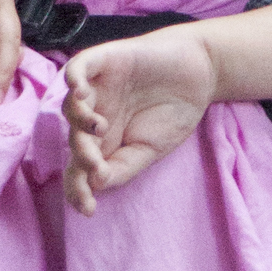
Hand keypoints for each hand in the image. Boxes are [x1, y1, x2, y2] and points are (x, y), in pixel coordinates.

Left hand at [62, 32, 220, 212]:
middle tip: (99, 167)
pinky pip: (77, 69)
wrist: (200, 72)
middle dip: (82, 157)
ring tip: (100, 128)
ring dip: (79, 121)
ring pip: (71, 107)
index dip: (77, 189)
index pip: (79, 168)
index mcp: (102, 141)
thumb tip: (96, 184)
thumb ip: (123, 166)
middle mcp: (93, 116)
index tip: (89, 209)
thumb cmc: (174, 111)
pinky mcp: (102, 61)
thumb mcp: (150, 149)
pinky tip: (80, 93)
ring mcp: (95, 89)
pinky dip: (74, 80)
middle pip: (72, 140)